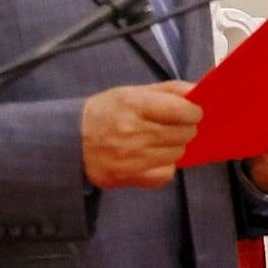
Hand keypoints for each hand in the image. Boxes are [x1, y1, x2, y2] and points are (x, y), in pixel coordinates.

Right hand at [82, 82, 202, 189]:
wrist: (71, 141)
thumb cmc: (105, 112)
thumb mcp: (130, 92)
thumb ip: (166, 90)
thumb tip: (196, 91)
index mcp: (134, 105)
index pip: (180, 110)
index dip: (193, 111)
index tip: (193, 111)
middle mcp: (134, 132)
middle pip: (183, 133)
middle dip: (186, 128)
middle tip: (177, 126)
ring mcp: (133, 158)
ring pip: (177, 154)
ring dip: (176, 146)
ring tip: (161, 141)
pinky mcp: (131, 177)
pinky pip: (165, 174)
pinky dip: (165, 166)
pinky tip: (154, 158)